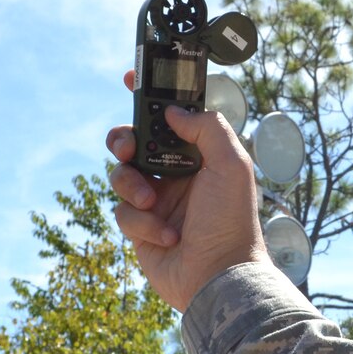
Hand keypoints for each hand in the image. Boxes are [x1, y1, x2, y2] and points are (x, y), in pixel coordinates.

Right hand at [107, 69, 270, 313]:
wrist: (219, 276)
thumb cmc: (232, 222)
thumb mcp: (232, 165)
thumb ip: (206, 128)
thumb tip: (173, 111)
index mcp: (198, 155)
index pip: (170, 117)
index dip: (150, 97)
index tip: (131, 78)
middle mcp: (174, 173)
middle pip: (132, 141)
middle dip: (123, 139)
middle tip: (128, 148)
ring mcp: (155, 200)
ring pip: (120, 175)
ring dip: (133, 185)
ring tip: (154, 202)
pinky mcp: (140, 228)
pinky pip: (122, 211)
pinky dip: (142, 222)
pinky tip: (168, 236)